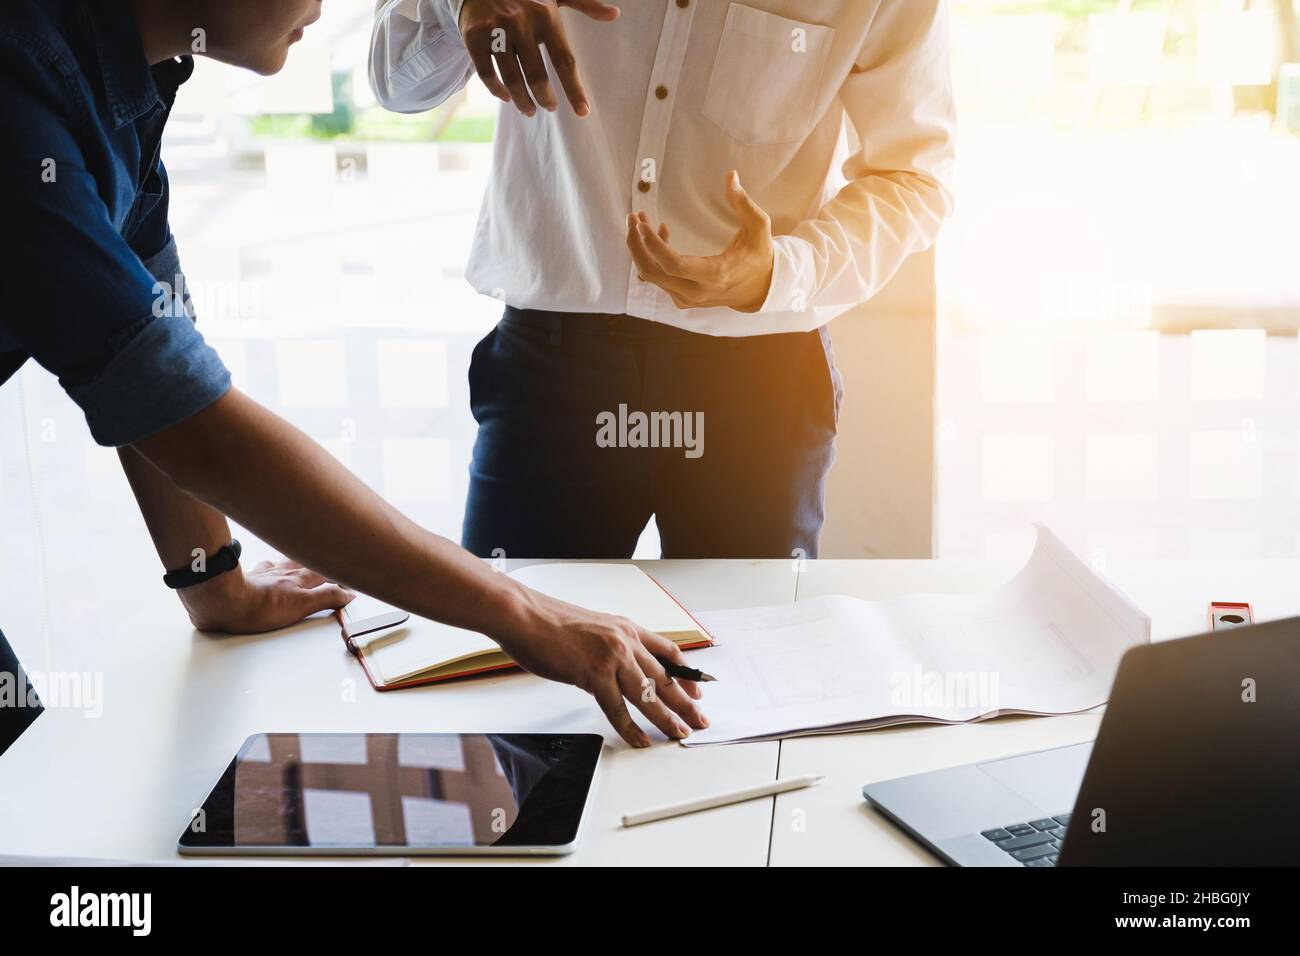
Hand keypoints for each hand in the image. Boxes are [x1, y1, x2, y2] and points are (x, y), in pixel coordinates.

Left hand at [179, 558, 355, 634]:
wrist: (223, 601)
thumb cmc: (257, 608)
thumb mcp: (300, 607)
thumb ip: (327, 598)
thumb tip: (348, 594)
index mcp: (300, 580)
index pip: (328, 574)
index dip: (341, 576)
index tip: (351, 579)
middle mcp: (286, 572)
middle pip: (311, 562)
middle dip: (324, 561)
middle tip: (334, 558)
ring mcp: (268, 572)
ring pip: (291, 559)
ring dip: (302, 558)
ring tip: (309, 554)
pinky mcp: (251, 576)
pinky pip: (267, 565)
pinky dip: (274, 564)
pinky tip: (271, 565)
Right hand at [458, 0, 619, 116]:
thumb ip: (584, 4)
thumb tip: (615, 15)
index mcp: (545, 15)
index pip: (565, 60)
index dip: (574, 89)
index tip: (583, 112)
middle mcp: (520, 23)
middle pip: (537, 75)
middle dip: (545, 98)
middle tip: (549, 107)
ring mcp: (496, 31)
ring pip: (512, 78)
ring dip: (522, 100)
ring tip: (529, 110)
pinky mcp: (474, 37)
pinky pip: (486, 73)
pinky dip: (497, 90)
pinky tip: (506, 97)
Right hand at [498, 589, 708, 747]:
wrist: (524, 615)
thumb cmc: (549, 621)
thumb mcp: (592, 628)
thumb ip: (609, 646)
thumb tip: (616, 668)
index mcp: (626, 628)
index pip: (668, 651)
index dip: (686, 673)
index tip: (697, 689)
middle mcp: (625, 641)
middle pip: (665, 677)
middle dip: (686, 702)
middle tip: (700, 719)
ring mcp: (612, 658)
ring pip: (649, 695)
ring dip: (667, 718)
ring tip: (680, 734)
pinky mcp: (594, 675)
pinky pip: (618, 709)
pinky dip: (631, 728)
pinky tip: (641, 740)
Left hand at [626, 170, 775, 312]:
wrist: (759, 291)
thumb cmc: (759, 255)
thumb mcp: (758, 228)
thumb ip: (743, 203)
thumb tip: (730, 175)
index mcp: (715, 274)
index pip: (674, 265)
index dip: (653, 245)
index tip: (642, 223)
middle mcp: (696, 291)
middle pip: (652, 272)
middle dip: (636, 244)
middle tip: (633, 217)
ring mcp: (686, 298)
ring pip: (650, 276)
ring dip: (640, 248)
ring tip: (640, 220)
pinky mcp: (681, 298)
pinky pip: (658, 277)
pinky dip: (652, 256)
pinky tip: (661, 233)